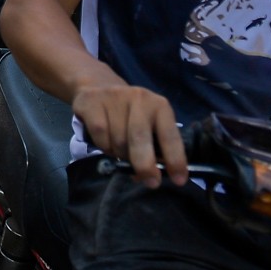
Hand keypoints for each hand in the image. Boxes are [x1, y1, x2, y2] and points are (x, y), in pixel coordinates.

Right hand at [71, 81, 186, 187]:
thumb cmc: (130, 115)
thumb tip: (149, 176)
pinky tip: (106, 142)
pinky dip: (103, 146)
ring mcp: (114, 98)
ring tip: (120, 152)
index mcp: (159, 106)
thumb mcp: (148, 125)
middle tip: (150, 182)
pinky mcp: (92, 102)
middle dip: (145, 165)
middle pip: (140, 138)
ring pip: (118, 140)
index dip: (175, 159)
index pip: (169, 135)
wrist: (99, 87)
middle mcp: (139, 98)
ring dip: (120, 155)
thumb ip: (153, 147)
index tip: (178, 180)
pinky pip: (100, 134)